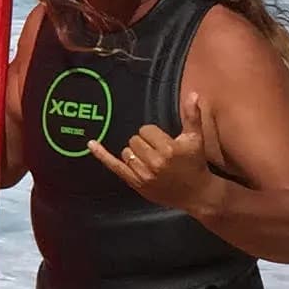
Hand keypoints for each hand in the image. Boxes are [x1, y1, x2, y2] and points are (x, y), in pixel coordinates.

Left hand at [89, 90, 223, 217]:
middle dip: (144, 143)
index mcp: (168, 149)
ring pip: (126, 152)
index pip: (146, 130)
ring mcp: (144, 175)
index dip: (153, 134)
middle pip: (134, 140)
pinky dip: (102, 155)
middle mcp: (155, 162)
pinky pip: (114, 166)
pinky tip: (91, 144)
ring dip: (135, 153)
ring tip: (150, 159)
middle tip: (157, 151)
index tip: (162, 141)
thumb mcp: (195, 138)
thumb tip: (193, 94)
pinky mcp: (136, 184)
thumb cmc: (195, 163)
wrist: (196, 194)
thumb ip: (192, 115)